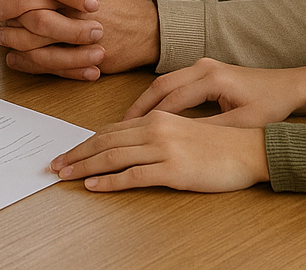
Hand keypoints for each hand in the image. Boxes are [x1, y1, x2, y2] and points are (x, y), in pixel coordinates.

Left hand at [0, 0, 158, 78]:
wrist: (149, 33)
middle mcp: (79, 13)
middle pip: (34, 9)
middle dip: (10, 9)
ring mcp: (81, 39)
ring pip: (37, 39)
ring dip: (14, 37)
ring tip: (2, 34)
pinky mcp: (83, 60)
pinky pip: (50, 64)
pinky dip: (28, 62)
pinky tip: (16, 57)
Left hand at [50, 110, 268, 191]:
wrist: (251, 150)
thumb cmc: (221, 144)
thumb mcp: (183, 131)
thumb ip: (157, 134)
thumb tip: (129, 146)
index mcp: (157, 118)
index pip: (111, 130)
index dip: (86, 141)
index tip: (68, 151)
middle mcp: (156, 129)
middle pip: (105, 142)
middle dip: (77, 154)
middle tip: (54, 165)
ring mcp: (164, 149)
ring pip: (113, 157)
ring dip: (84, 167)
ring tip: (65, 175)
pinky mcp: (173, 170)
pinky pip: (133, 176)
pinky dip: (109, 182)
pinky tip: (93, 186)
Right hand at [125, 58, 305, 127]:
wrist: (292, 86)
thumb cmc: (271, 104)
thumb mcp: (242, 123)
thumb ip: (210, 130)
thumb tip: (178, 143)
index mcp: (211, 78)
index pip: (170, 99)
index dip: (149, 118)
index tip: (130, 134)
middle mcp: (202, 67)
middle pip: (160, 86)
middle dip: (138, 107)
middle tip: (118, 128)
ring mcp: (203, 67)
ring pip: (164, 83)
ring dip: (146, 102)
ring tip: (127, 123)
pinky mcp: (206, 72)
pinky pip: (174, 84)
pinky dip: (159, 98)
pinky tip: (150, 114)